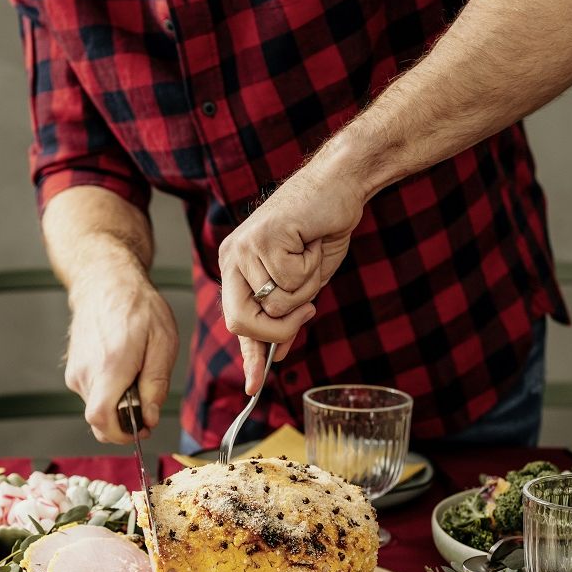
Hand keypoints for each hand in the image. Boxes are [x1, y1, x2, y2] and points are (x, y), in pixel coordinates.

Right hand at [64, 270, 178, 443]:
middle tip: (147, 404)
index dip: (122, 434)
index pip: (101, 420)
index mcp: (109, 368)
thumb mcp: (162, 343)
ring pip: (97, 408)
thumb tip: (150, 419)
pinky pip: (92, 394)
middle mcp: (85, 374)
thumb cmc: (137, 308)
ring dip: (118, 404)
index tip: (141, 430)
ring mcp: (75, 372)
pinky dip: (109, 393)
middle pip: (100, 420)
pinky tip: (123, 370)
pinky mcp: (73, 370)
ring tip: (136, 374)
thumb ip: (156, 385)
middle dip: (125, 422)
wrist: (105, 282)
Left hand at [218, 161, 365, 391]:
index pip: (237, 321)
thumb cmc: (319, 231)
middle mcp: (232, 258)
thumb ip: (286, 315)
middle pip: (241, 321)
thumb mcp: (302, 282)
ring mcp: (245, 248)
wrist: (339, 186)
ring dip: (305, 288)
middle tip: (308, 308)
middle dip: (279, 328)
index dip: (249, 356)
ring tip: (309, 255)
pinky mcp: (265, 238)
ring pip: (275, 304)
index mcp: (235, 268)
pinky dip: (311, 268)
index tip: (254, 385)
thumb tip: (278, 355)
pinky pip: (291, 281)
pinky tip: (310, 242)